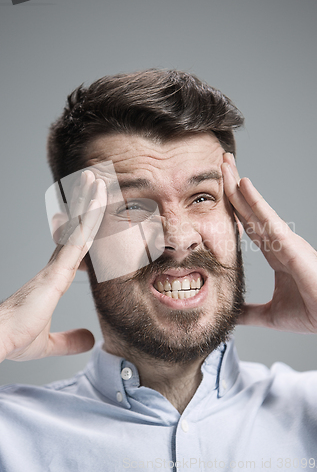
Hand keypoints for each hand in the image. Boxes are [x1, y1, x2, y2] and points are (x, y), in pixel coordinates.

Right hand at [0, 171, 106, 362]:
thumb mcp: (48, 342)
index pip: (73, 246)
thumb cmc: (14, 339)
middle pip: (74, 229)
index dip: (82, 227)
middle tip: (93, 181)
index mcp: (53, 278)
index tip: (89, 211)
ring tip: (97, 179)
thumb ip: (69, 341)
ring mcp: (56, 266)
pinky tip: (98, 202)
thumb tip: (91, 340)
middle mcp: (54, 267)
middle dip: (84, 205)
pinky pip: (78, 239)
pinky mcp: (56, 270)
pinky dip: (89, 219)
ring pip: (78, 228)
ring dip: (88, 203)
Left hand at [222, 153, 316, 332]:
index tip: (217, 194)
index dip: (233, 208)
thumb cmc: (313, 312)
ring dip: (237, 185)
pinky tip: (242, 184)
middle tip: (218, 164)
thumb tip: (231, 315)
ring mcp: (284, 239)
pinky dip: (254, 200)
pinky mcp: (290, 243)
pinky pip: (268, 218)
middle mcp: (278, 241)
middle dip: (231, 188)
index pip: (247, 225)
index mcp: (274, 254)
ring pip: (254, 208)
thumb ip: (250, 313)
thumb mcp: (271, 314)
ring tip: (224, 164)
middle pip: (248, 210)